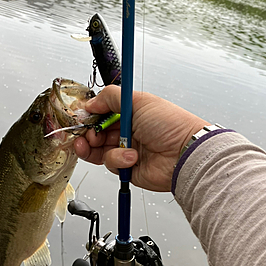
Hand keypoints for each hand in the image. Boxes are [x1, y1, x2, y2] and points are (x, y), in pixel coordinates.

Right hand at [74, 85, 207, 191]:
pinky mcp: (128, 168)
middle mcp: (127, 131)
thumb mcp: (138, 101)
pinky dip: (118, 160)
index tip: (81, 117)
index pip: (101, 113)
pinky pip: (111, 164)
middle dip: (88, 133)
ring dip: (97, 147)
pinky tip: (131, 156)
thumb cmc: (171, 126)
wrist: (184, 154)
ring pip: (99, 150)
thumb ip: (111, 97)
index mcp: (130, 113)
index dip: (90, 116)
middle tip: (87, 133)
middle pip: (96, 133)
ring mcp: (127, 150)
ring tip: (98, 143)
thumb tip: (91, 102)